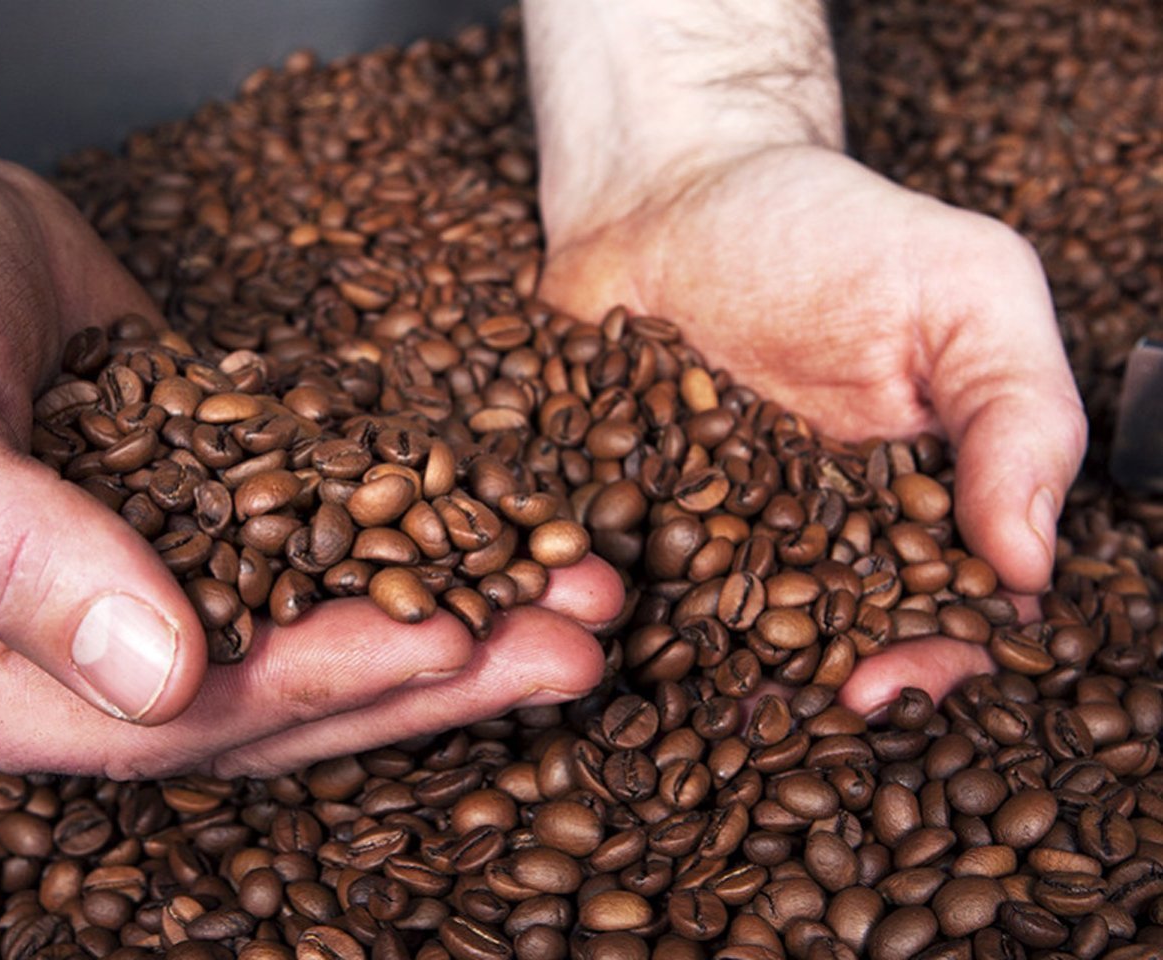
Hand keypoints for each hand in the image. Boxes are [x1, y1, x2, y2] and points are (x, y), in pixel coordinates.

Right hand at [0, 133, 622, 776]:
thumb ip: (4, 544)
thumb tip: (157, 676)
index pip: (138, 728)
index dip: (298, 687)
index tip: (441, 642)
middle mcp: (23, 680)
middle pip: (244, 710)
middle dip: (414, 676)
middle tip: (568, 646)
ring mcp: (105, 619)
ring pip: (292, 648)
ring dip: (443, 628)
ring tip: (576, 605)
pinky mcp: (175, 546)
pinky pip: (298, 564)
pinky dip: (401, 550)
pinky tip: (504, 539)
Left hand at [540, 144, 1085, 712]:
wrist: (673, 191)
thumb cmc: (832, 228)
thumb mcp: (966, 288)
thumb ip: (1019, 411)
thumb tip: (1030, 563)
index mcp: (919, 506)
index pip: (947, 613)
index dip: (929, 664)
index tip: (881, 688)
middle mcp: (816, 543)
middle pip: (829, 651)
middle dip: (812, 699)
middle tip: (776, 722)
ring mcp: (712, 540)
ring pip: (719, 643)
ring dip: (706, 683)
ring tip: (680, 712)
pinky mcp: (623, 521)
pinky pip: (617, 585)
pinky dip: (607, 616)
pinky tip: (588, 635)